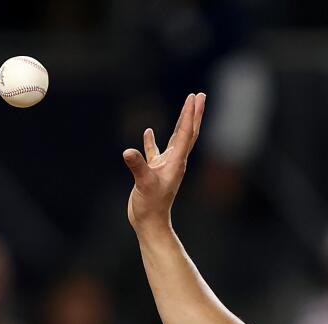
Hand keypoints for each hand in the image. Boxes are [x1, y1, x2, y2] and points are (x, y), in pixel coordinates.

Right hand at [122, 92, 206, 229]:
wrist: (149, 222)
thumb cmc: (151, 206)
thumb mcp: (144, 184)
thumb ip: (138, 167)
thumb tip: (128, 152)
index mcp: (176, 162)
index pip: (186, 133)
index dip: (190, 114)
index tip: (194, 97)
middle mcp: (174, 161)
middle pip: (187, 132)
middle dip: (193, 114)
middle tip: (199, 96)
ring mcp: (165, 166)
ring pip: (175, 138)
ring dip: (180, 122)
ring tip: (185, 107)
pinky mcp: (153, 171)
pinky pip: (155, 151)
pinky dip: (152, 141)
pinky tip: (147, 132)